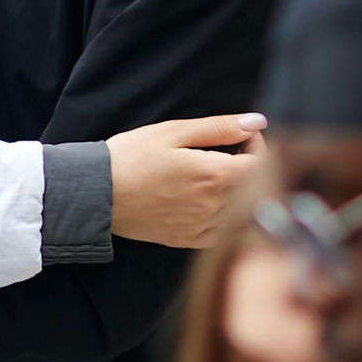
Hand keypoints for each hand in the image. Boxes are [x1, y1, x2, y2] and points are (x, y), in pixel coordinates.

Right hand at [105, 113, 267, 247]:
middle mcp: (215, 205)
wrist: (98, 195)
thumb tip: (257, 122)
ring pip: (243, 210)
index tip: (239, 136)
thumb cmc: (132, 158)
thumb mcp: (174, 132)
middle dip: (251, 166)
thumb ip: (220, 127)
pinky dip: (227, 215)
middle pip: (256, 187)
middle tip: (229, 151)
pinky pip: (225, 231)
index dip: (257, 144)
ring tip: (216, 174)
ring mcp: (204, 226)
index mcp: (214, 175)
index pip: (262, 162)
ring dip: (240, 190)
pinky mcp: (191, 240)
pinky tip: (208, 200)